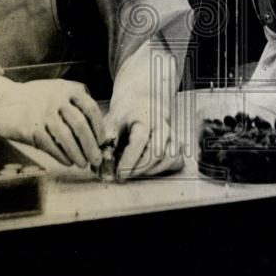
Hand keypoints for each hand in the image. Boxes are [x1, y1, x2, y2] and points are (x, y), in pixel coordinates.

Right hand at [1, 79, 104, 168]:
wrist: (2, 101)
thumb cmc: (36, 99)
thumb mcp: (58, 90)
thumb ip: (76, 102)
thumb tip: (97, 130)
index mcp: (68, 89)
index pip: (90, 109)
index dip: (98, 128)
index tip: (102, 141)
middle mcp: (56, 99)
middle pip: (80, 125)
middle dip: (91, 145)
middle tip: (96, 158)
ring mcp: (42, 113)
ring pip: (66, 138)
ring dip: (77, 154)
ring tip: (83, 163)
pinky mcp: (30, 128)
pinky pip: (50, 145)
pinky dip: (61, 156)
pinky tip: (68, 162)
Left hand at [100, 48, 182, 181]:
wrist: (142, 100)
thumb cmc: (125, 114)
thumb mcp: (111, 121)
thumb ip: (105, 141)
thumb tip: (98, 164)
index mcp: (144, 117)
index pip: (140, 140)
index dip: (129, 160)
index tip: (119, 174)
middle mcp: (162, 125)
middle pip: (158, 152)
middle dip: (140, 169)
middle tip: (125, 175)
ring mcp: (172, 134)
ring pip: (170, 158)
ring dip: (152, 171)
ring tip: (136, 172)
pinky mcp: (177, 143)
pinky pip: (177, 161)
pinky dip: (164, 169)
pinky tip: (149, 169)